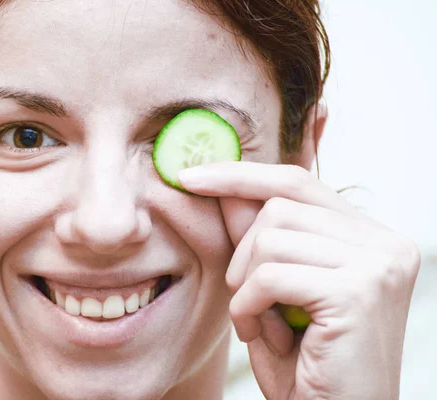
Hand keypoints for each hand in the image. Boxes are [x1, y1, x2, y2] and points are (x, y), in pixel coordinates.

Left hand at [178, 161, 420, 399]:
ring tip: (257, 321)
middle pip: (279, 205)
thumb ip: (256, 237)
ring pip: (271, 238)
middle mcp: (385, 243)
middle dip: (243, 252)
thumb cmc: (305, 363)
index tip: (191, 177)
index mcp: (370, 237)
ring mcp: (378, 264)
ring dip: (245, 284)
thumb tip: (225, 188)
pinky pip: (270, 276)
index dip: (241, 175)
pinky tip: (260, 335)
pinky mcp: (359, 291)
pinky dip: (248, 307)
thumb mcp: (273, 290)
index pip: (297, 182)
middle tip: (246, 298)